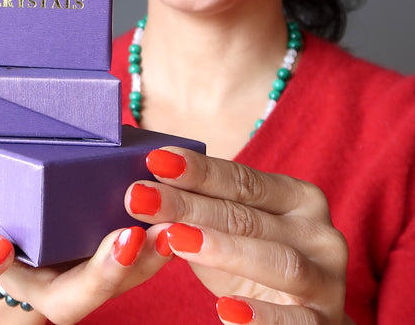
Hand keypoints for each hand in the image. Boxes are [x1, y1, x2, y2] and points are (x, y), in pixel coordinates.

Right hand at [0, 141, 172, 323]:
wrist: (1, 271)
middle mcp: (35, 286)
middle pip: (67, 296)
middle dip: (97, 273)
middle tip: (123, 241)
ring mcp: (73, 283)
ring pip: (112, 285)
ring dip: (143, 259)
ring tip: (169, 225)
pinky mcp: (103, 269)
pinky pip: (134, 266)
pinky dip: (157, 244)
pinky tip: (181, 213)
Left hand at [127, 147, 351, 323]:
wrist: (302, 320)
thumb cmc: (253, 263)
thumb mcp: (228, 231)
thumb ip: (199, 207)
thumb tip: (141, 186)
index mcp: (298, 198)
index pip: (243, 179)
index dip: (198, 170)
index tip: (155, 160)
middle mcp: (319, 233)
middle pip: (248, 216)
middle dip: (189, 206)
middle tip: (139, 197)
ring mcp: (328, 281)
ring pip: (279, 260)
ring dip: (223, 249)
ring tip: (174, 239)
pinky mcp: (327, 324)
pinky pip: (296, 322)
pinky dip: (261, 317)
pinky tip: (224, 310)